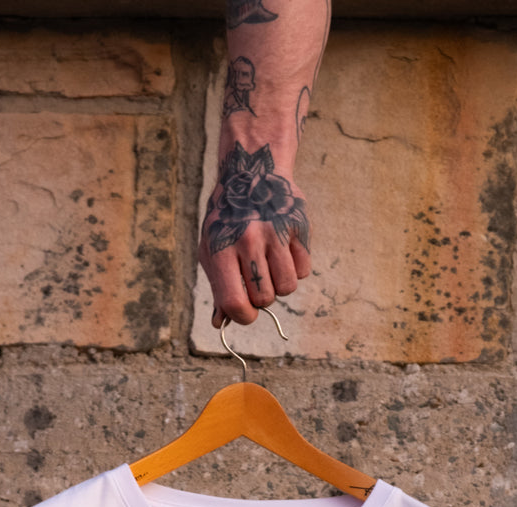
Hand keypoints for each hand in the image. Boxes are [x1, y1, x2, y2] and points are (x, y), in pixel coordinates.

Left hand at [199, 142, 310, 325]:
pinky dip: (296, 268)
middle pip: (265, 298)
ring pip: (288, 287)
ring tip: (272, 265)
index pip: (235, 303)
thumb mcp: (213, 249)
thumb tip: (221, 323)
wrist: (253, 172)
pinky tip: (285, 251)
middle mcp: (248, 240)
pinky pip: (304, 270)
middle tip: (258, 277)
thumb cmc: (228, 220)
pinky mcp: (298, 226)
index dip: (244, 316)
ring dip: (281, 283)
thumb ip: (219, 288)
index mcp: (221, 249)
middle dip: (263, 296)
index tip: (247, 312)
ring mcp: (275, 232)